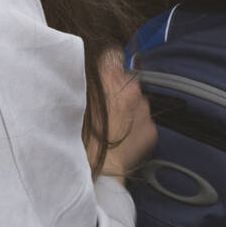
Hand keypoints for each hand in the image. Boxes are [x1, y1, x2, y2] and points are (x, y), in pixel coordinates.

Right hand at [87, 49, 157, 179]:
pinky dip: (135, 125)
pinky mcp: (152, 129)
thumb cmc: (80, 140)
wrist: (98, 173)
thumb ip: (84, 83)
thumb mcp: (74, 104)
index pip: (113, 53)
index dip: (106, 62)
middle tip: (103, 105)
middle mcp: (132, 90)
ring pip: (136, 100)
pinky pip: (143, 120)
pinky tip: (121, 136)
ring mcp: (144, 110)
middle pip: (126, 78)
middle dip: (117, 88)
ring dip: (127, 107)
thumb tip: (86, 69)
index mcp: (110, 79)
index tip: (102, 69)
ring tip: (112, 125)